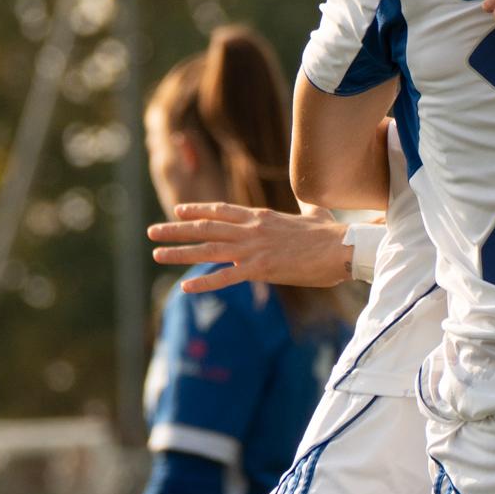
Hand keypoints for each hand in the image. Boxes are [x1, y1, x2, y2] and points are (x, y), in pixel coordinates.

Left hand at [150, 201, 351, 291]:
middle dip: (176, 230)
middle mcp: (251, 230)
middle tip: (152, 231)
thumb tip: (311, 205)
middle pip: (205, 228)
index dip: (198, 210)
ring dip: (180, 252)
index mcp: (261, 216)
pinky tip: (185, 288)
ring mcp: (253, 249)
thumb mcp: (313, 214)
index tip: (178, 211)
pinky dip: (204, 283)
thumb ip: (305, 210)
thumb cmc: (331, 234)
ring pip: (208, 250)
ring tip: (157, 253)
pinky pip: (226, 278)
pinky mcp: (260, 269)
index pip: (221, 210)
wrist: (341, 248)